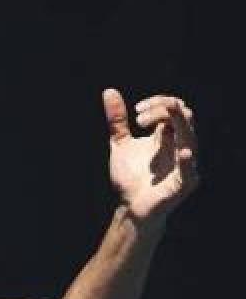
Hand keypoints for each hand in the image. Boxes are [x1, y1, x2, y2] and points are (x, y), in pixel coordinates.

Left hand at [102, 88, 199, 224]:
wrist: (130, 207)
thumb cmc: (130, 177)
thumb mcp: (120, 144)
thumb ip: (117, 121)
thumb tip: (108, 91)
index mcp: (169, 135)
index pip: (174, 108)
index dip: (158, 103)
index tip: (136, 111)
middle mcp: (180, 145)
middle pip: (185, 117)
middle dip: (163, 111)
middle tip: (138, 120)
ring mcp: (185, 163)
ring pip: (190, 138)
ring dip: (175, 126)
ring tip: (153, 123)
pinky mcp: (185, 182)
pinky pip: (190, 169)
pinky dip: (187, 160)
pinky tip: (182, 153)